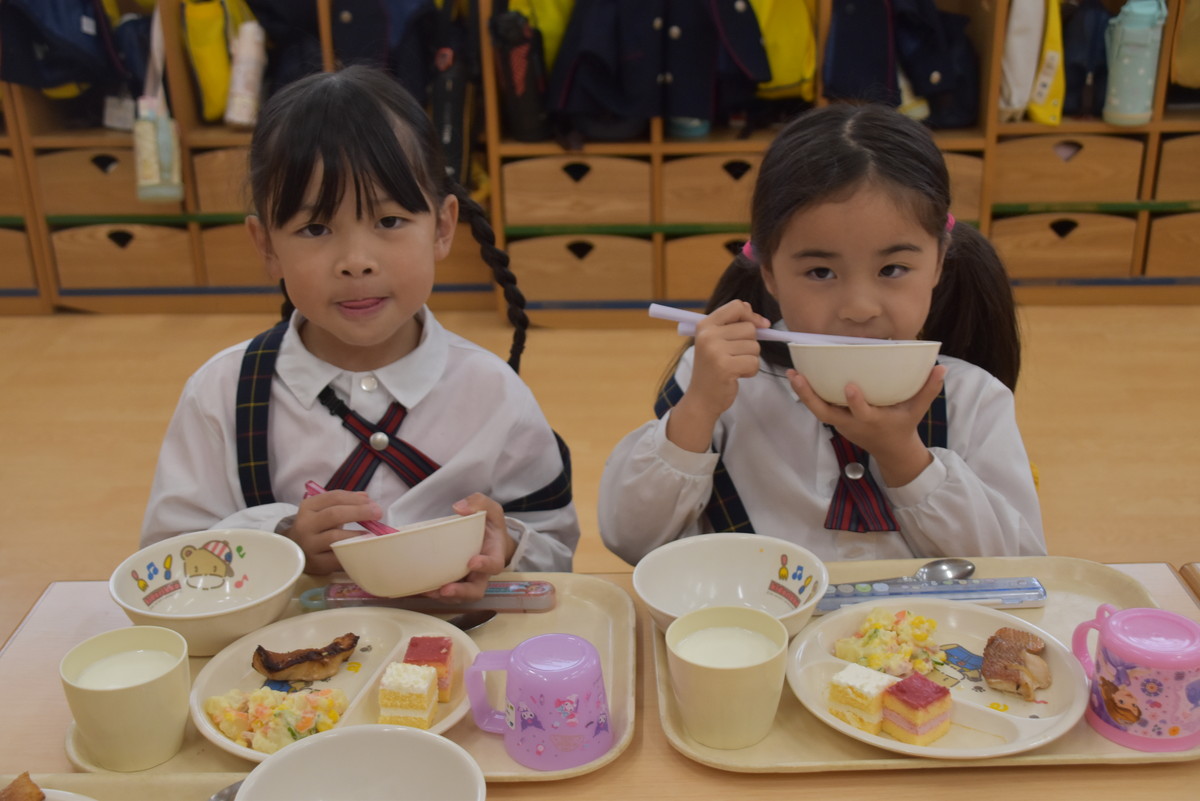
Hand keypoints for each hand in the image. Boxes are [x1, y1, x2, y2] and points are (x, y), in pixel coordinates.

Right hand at [282, 489, 382, 573]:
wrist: (296, 549)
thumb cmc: (316, 527)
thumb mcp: (324, 511)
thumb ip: (343, 503)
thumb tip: (366, 498)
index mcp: (308, 507)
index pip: (334, 497)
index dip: (355, 498)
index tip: (371, 501)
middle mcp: (305, 525)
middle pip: (334, 514)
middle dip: (359, 512)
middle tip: (378, 513)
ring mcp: (309, 545)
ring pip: (335, 537)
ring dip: (357, 534)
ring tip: (371, 533)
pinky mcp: (316, 563)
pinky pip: (337, 558)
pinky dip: (352, 552)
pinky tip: (362, 549)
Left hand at [423, 493, 511, 601]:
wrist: (489, 540)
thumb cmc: (490, 526)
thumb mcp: (491, 510)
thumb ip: (479, 503)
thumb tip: (459, 507)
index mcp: (494, 555)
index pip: (494, 565)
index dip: (485, 566)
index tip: (472, 561)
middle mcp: (481, 573)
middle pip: (476, 591)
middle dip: (461, 592)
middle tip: (445, 589)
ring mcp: (467, 581)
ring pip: (459, 596)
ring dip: (442, 596)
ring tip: (427, 591)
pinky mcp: (454, 582)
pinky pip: (444, 593)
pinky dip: (431, 593)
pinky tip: (417, 588)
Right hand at [667, 300, 769, 451]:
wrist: (702, 398)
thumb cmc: (713, 369)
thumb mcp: (716, 341)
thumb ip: (732, 324)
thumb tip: (754, 312)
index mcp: (705, 325)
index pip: (737, 306)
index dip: (752, 315)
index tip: (760, 326)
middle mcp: (708, 335)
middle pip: (750, 328)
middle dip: (750, 344)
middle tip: (734, 356)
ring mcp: (715, 351)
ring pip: (755, 347)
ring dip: (750, 359)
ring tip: (734, 366)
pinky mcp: (725, 367)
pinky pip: (754, 362)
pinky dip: (750, 371)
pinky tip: (736, 375)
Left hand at [790, 364, 947, 486]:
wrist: (891, 452)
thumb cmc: (903, 427)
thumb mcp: (917, 411)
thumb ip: (928, 390)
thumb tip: (941, 368)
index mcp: (872, 421)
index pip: (861, 412)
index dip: (855, 401)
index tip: (849, 386)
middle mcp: (852, 424)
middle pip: (825, 413)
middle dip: (810, 397)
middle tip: (797, 377)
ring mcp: (841, 424)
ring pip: (817, 411)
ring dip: (803, 394)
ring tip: (792, 374)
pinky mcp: (836, 421)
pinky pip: (819, 409)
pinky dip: (808, 396)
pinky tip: (798, 378)